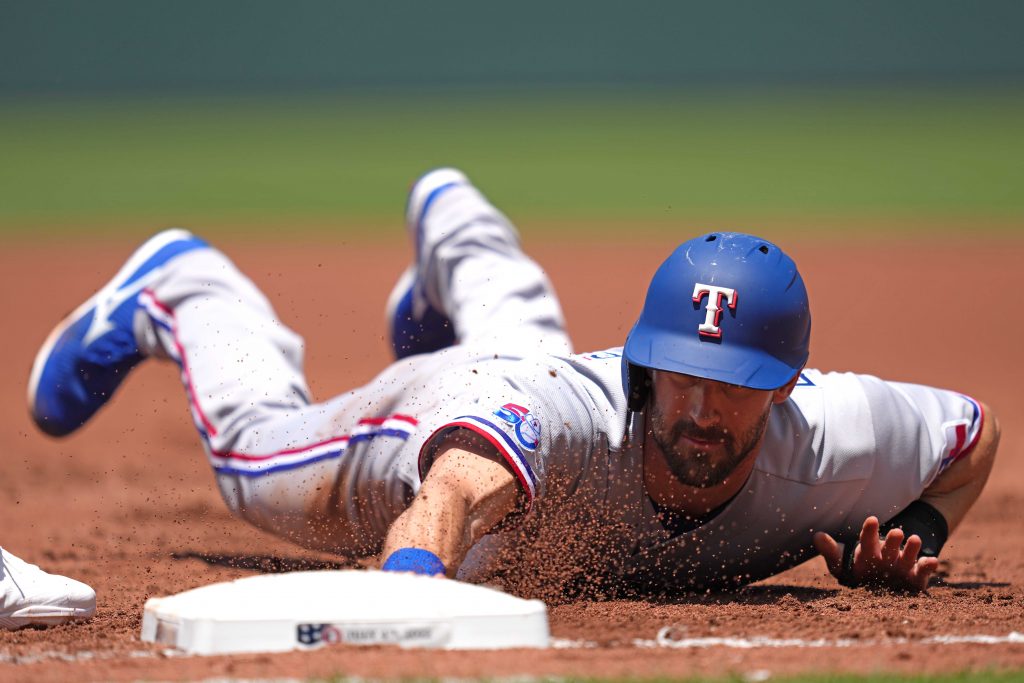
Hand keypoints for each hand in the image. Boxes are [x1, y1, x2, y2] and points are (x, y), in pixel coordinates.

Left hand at [813, 516, 938, 591]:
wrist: (883, 586)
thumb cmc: (860, 570)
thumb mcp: (842, 563)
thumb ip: (831, 551)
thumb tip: (816, 536)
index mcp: (868, 550)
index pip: (867, 538)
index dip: (868, 530)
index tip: (871, 519)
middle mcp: (886, 555)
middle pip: (889, 546)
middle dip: (891, 540)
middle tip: (896, 532)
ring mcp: (902, 565)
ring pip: (907, 555)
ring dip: (911, 548)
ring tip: (914, 539)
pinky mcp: (916, 578)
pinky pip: (923, 571)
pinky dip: (928, 566)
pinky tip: (932, 561)